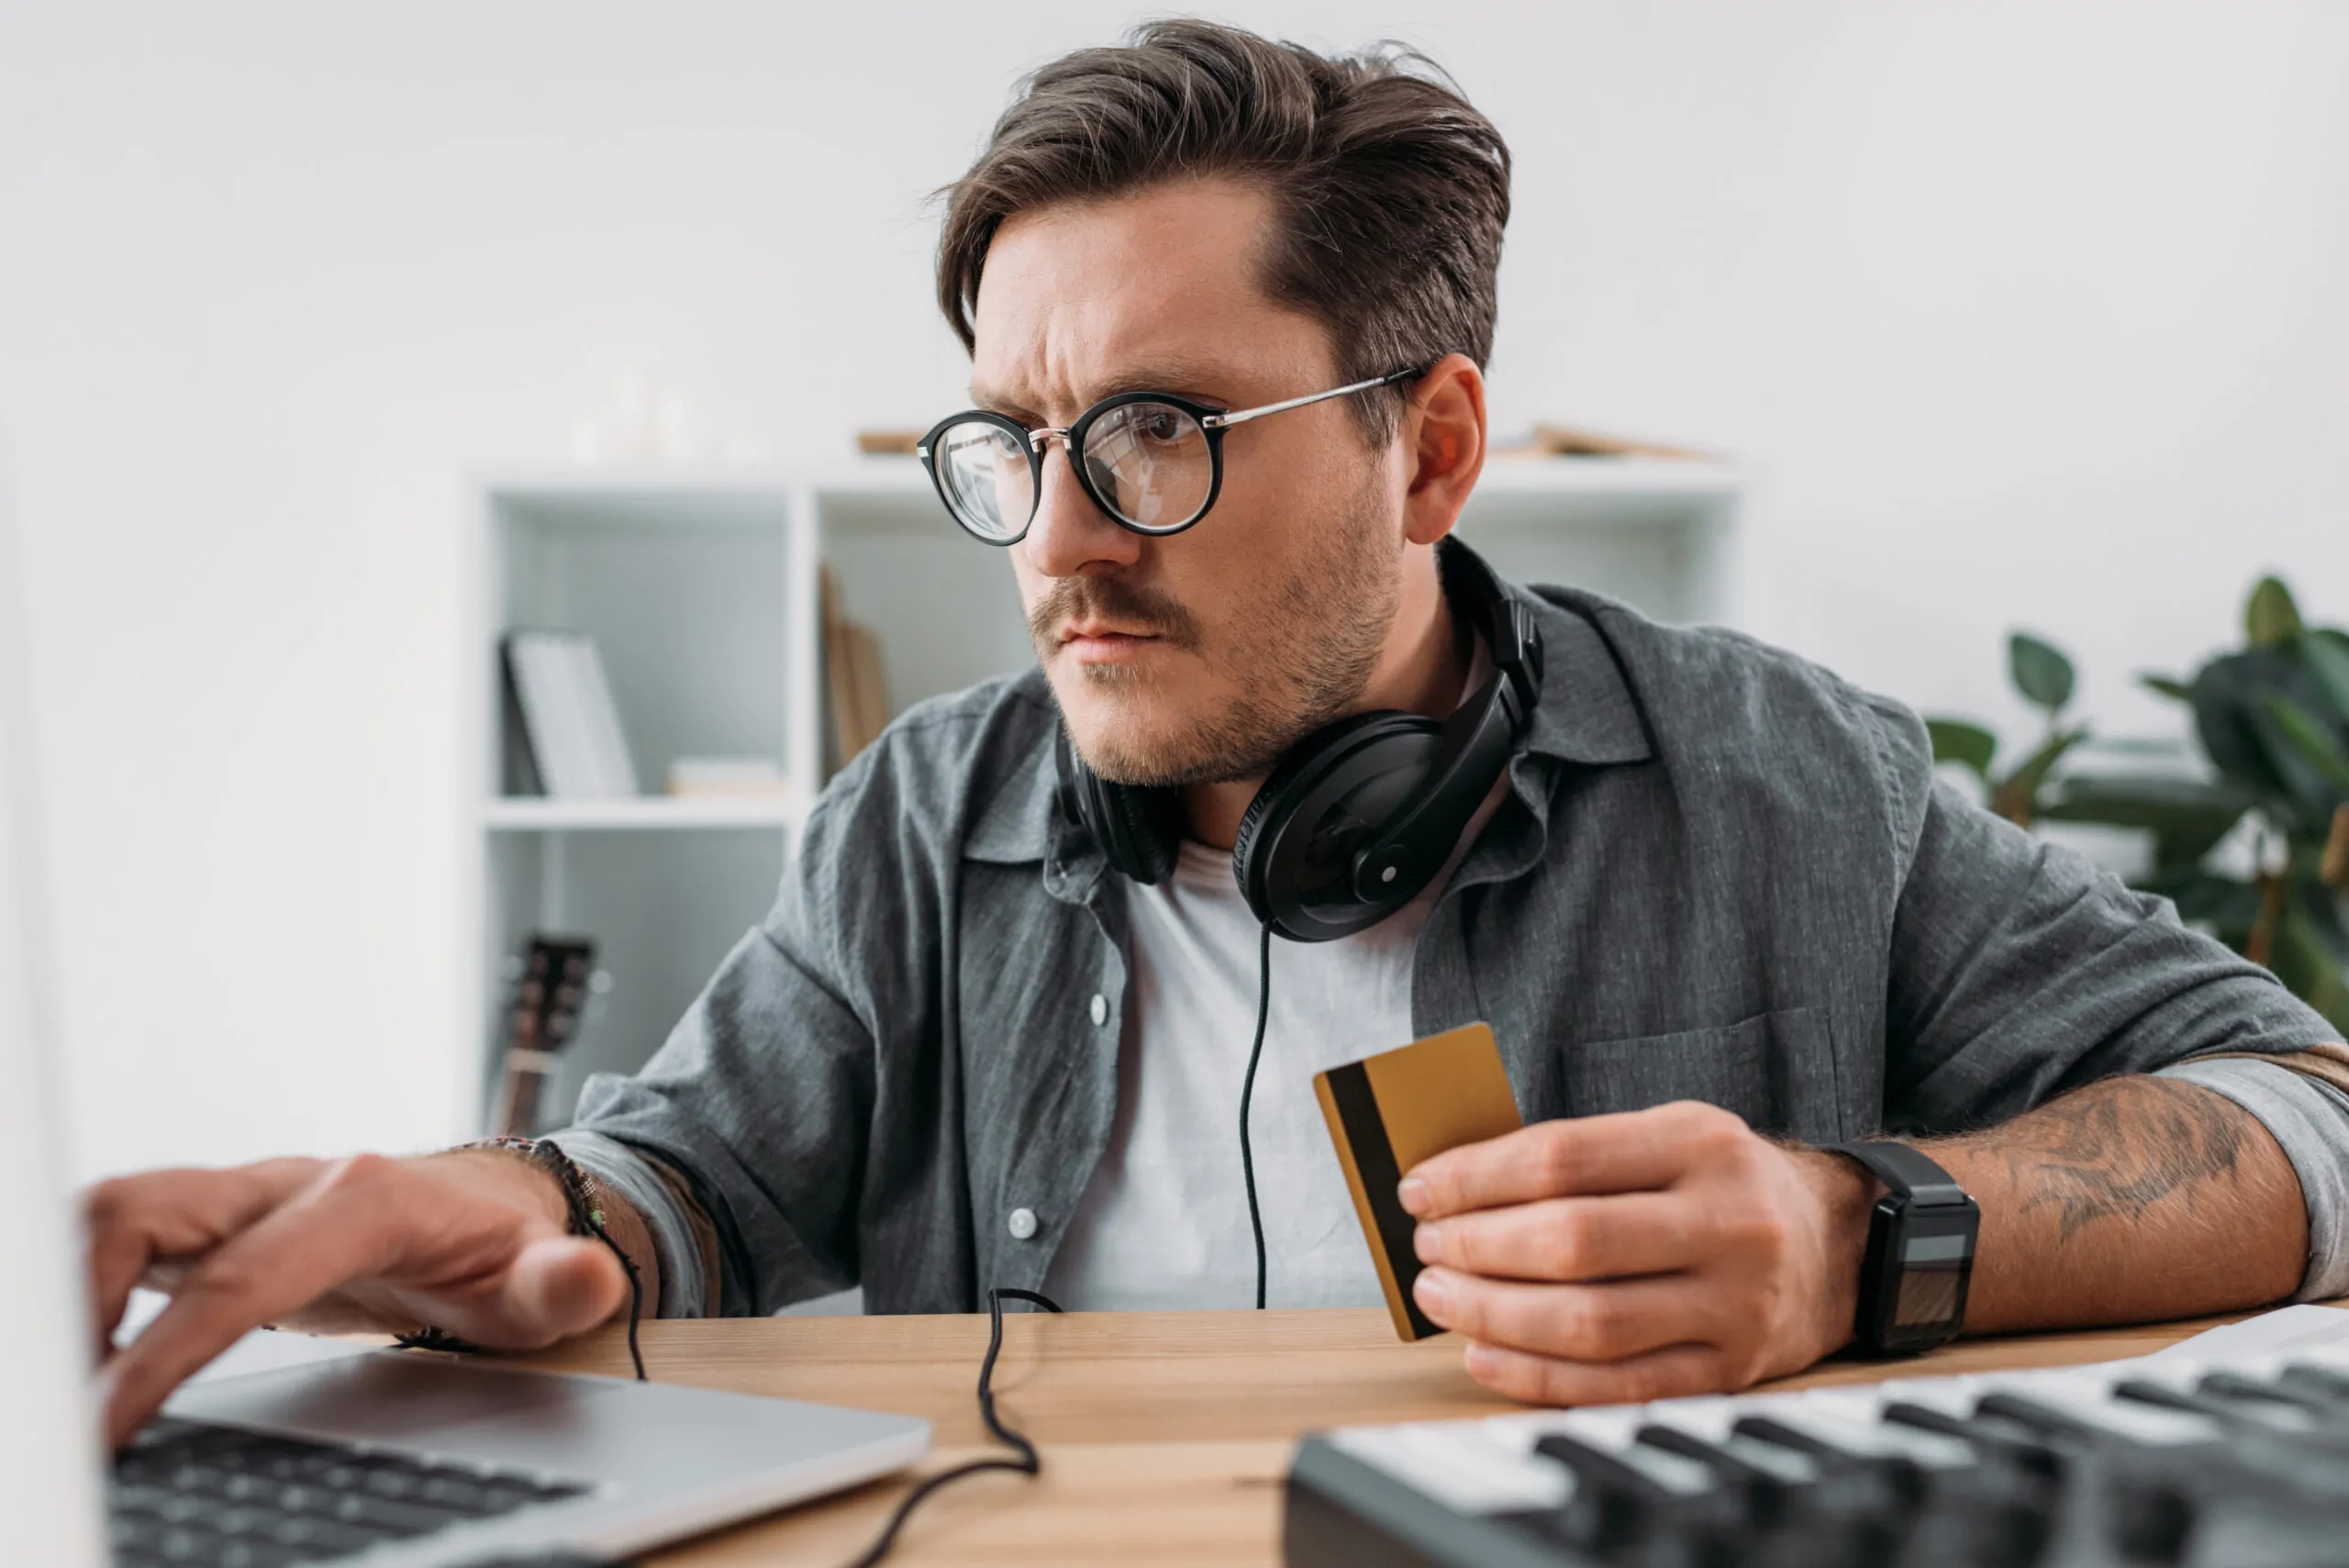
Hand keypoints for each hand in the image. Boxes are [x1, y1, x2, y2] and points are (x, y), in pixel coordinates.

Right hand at [83, 1150, 630, 1446]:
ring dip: (61, 1291)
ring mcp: (238, 1199)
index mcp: (358, 1199)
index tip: (114, 1422)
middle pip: (137, 1213)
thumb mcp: (543, 1279)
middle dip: (74, 1301)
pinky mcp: (210, 1225)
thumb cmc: (507, 1247)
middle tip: (60, 1411)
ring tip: (59, 1396)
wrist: (491, 1204)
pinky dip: (78, 1294)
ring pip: (112, 1215)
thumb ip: (563, 1285)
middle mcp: (281, 1185)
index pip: (237, 1276)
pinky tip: (78, 1368)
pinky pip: (118, 1241)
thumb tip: (593, 1277)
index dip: (166, 1351)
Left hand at [1398, 1101, 1874, 1404]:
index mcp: (1700, 1142)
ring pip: (1590, 1322)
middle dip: (1478, 1247)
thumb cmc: (1720, 1184)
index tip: (1420, 1189)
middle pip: (1573, 1241)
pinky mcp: (1731, 1371)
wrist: (1836, 1245)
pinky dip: (1538, 1377)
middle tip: (1427, 1247)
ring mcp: (1734, 1304)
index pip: (1562, 1157)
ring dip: (1495, 1314)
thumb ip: (1575, 1156)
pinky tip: (1486, 1354)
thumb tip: (1454, 1188)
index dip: (1476, 1176)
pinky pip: (1618, 1385)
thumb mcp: (1667, 1137)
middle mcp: (1727, 1221)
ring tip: (1442, 1296)